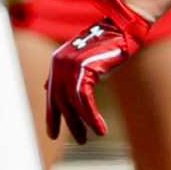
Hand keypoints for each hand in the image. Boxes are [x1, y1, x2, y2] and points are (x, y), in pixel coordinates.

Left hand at [45, 0, 151, 143]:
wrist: (122, 28)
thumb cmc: (107, 44)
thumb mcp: (83, 61)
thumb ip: (67, 74)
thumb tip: (48, 89)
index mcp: (57, 62)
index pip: (51, 94)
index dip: (52, 116)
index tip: (53, 134)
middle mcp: (59, 63)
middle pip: (59, 101)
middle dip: (69, 123)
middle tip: (80, 140)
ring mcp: (69, 65)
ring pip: (72, 103)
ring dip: (81, 123)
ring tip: (87, 139)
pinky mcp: (82, 68)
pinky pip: (84, 100)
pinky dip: (92, 116)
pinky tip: (100, 129)